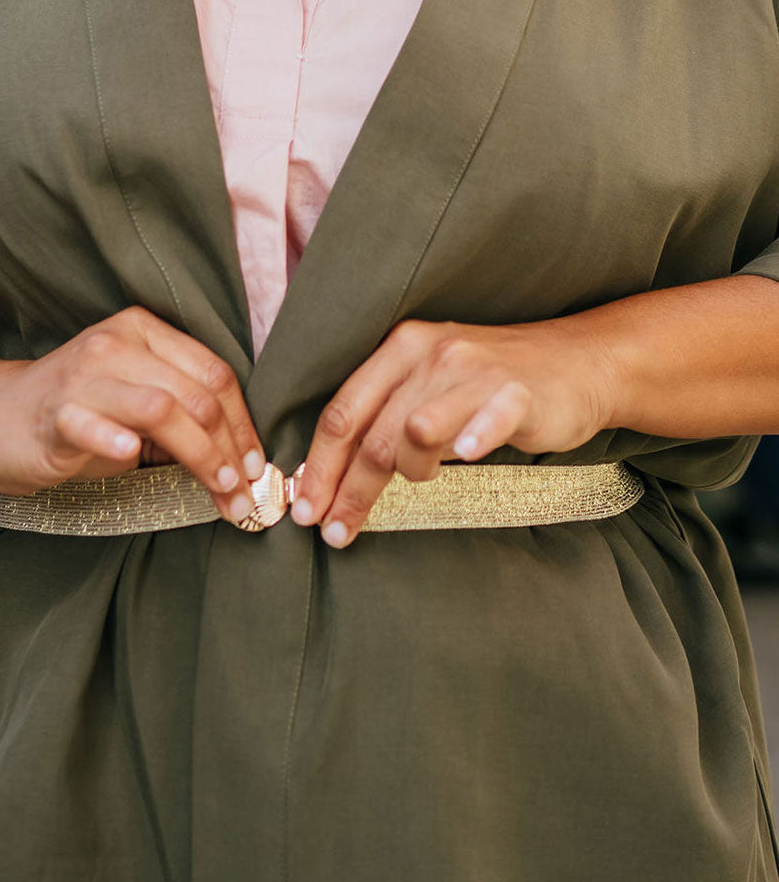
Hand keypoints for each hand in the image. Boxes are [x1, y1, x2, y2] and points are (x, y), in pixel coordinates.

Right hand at [0, 306, 264, 522]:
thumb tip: (242, 458)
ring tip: (218, 489)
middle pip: (196, 395)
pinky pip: (89, 421)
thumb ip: (182, 413)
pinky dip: (113, 438)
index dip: (245, 425)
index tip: (257, 467)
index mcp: (143, 332)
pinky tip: (131, 456)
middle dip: (230, 450)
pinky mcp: (52, 411)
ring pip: (160, 408)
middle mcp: (116, 344)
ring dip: (200, 455)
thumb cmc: (74, 414)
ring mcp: (82, 376)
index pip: (214, 375)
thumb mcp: (136, 401)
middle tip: (244, 493)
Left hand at [291, 317, 615, 547]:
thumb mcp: (428, 388)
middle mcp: (430, 353)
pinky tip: (466, 454)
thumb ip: (383, 420)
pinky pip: (489, 417)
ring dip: (408, 472)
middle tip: (335, 531)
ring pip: (416, 429)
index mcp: (398, 350)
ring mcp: (475, 371)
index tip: (303, 510)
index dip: (318, 466)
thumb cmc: (490, 386)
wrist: (576, 362)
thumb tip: (327, 477)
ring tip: (422, 482)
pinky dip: (474, 436)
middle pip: (372, 433)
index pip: (342, 413)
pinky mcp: (519, 392)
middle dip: (347, 489)